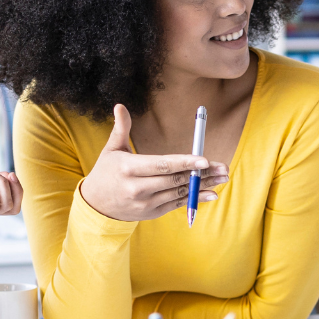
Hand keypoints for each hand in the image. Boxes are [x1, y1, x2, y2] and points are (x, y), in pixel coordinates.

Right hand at [78, 104, 227, 221]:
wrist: (96, 205)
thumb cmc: (106, 172)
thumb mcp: (111, 149)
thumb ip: (121, 128)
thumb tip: (120, 105)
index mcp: (128, 169)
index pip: (161, 165)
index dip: (184, 162)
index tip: (203, 159)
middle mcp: (138, 188)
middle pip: (174, 179)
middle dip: (201, 173)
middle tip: (222, 166)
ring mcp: (146, 203)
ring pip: (179, 192)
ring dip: (204, 185)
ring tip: (223, 177)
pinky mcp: (152, 212)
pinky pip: (177, 204)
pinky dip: (196, 199)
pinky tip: (212, 193)